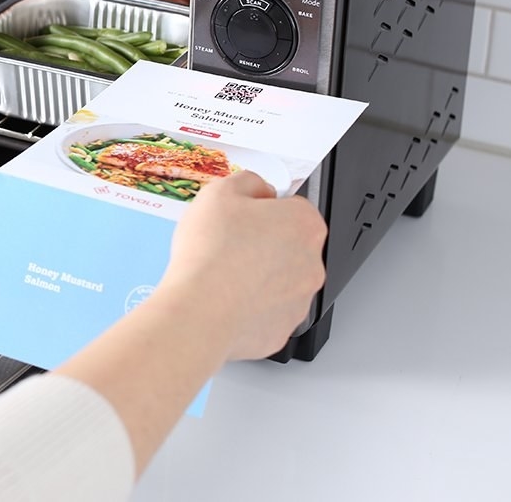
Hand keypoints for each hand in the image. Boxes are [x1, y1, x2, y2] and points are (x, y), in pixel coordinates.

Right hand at [155, 170, 327, 361]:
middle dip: (262, 242)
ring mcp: (299, 299)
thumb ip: (247, 181)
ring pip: (279, 279)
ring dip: (256, 274)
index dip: (264, 208)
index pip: (294, 207)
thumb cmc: (211, 255)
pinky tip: (224, 297)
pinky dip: (249, 304)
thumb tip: (256, 188)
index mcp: (304, 225)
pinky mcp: (282, 329)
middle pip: (289, 244)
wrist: (199, 312)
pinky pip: (267, 310)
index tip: (244, 215)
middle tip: (227, 243)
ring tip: (221, 272)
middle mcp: (311, 263)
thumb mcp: (220, 191)